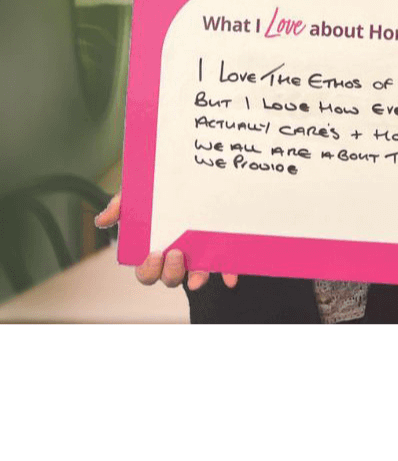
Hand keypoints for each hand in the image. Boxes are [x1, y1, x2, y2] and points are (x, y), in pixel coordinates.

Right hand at [94, 193, 237, 291]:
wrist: (195, 181)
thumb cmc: (161, 196)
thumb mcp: (141, 196)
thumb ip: (122, 205)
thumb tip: (102, 220)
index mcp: (154, 250)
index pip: (146, 271)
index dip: (148, 269)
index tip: (154, 254)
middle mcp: (176, 257)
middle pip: (170, 278)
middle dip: (171, 272)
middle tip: (176, 253)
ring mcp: (199, 255)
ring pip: (196, 277)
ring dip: (197, 277)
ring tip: (198, 272)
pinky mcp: (220, 250)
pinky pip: (225, 268)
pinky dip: (228, 274)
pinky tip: (231, 280)